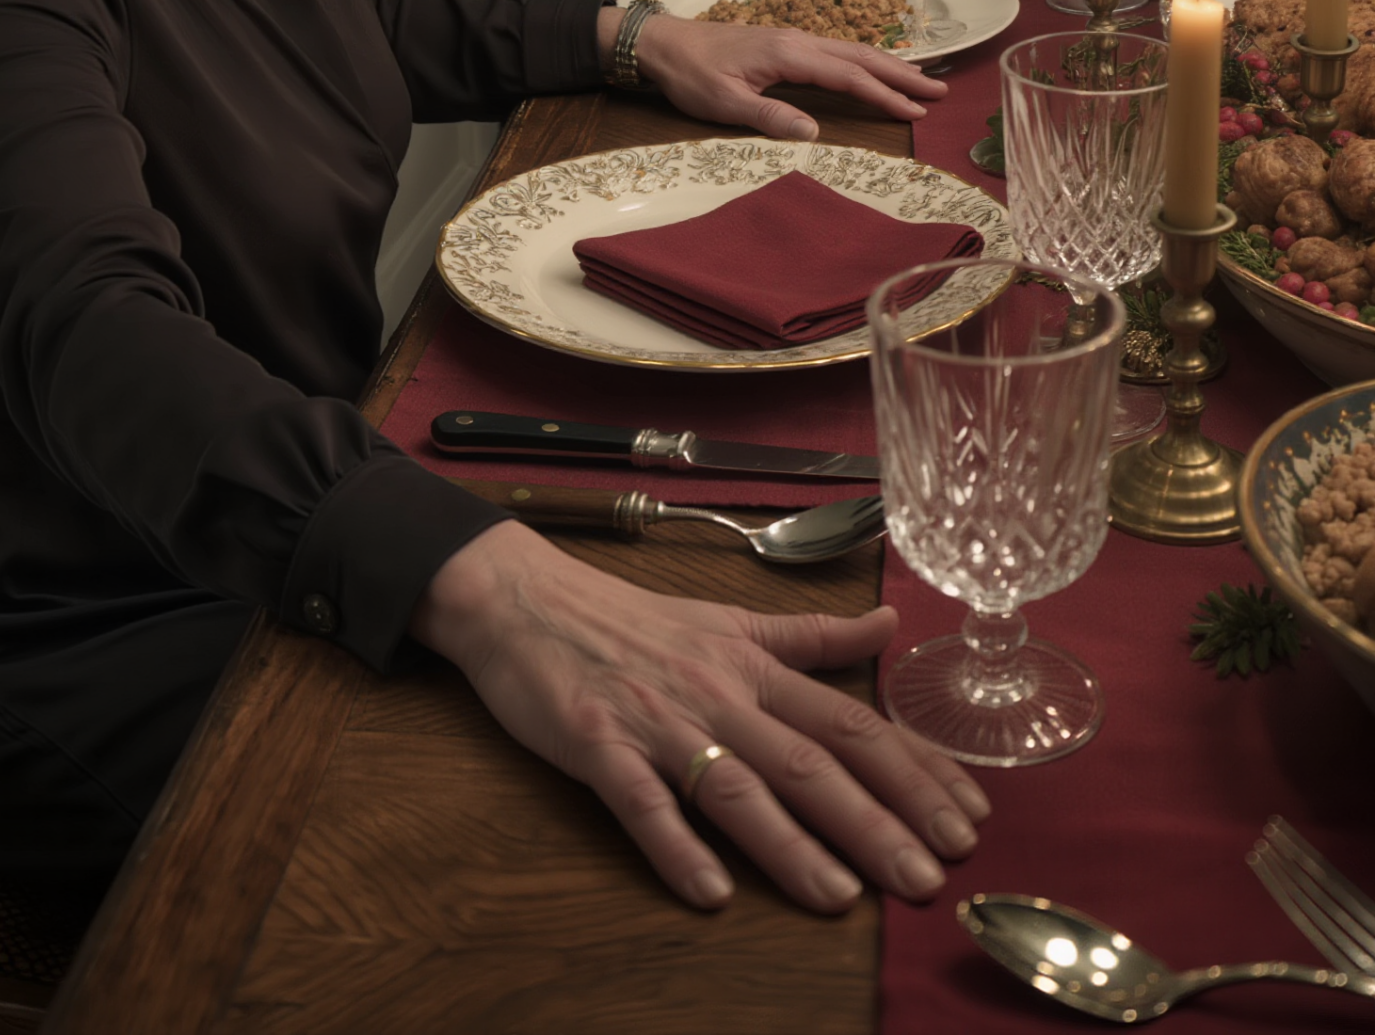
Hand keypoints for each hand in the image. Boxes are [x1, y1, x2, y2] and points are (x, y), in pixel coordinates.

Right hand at [409, 519, 988, 911]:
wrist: (526, 598)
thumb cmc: (633, 618)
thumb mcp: (732, 620)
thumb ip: (812, 636)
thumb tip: (890, 626)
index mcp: (755, 665)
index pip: (852, 720)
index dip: (915, 769)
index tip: (970, 817)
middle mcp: (719, 692)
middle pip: (810, 760)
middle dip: (876, 821)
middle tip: (930, 877)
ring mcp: (658, 720)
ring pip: (737, 787)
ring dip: (791, 846)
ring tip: (840, 898)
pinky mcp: (598, 744)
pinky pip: (642, 802)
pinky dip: (676, 846)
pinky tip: (709, 893)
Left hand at [614, 9, 946, 140]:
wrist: (663, 43)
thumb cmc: (691, 74)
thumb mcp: (724, 103)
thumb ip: (770, 117)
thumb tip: (814, 132)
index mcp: (788, 54)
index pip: (849, 76)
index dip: (885, 95)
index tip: (916, 111)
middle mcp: (798, 41)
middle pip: (861, 57)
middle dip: (902, 75)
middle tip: (940, 91)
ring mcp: (792, 39)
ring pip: (851, 51)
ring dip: (888, 66)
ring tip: (921, 80)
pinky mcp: (784, 44)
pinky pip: (836, 51)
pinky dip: (864, 61)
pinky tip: (872, 69)